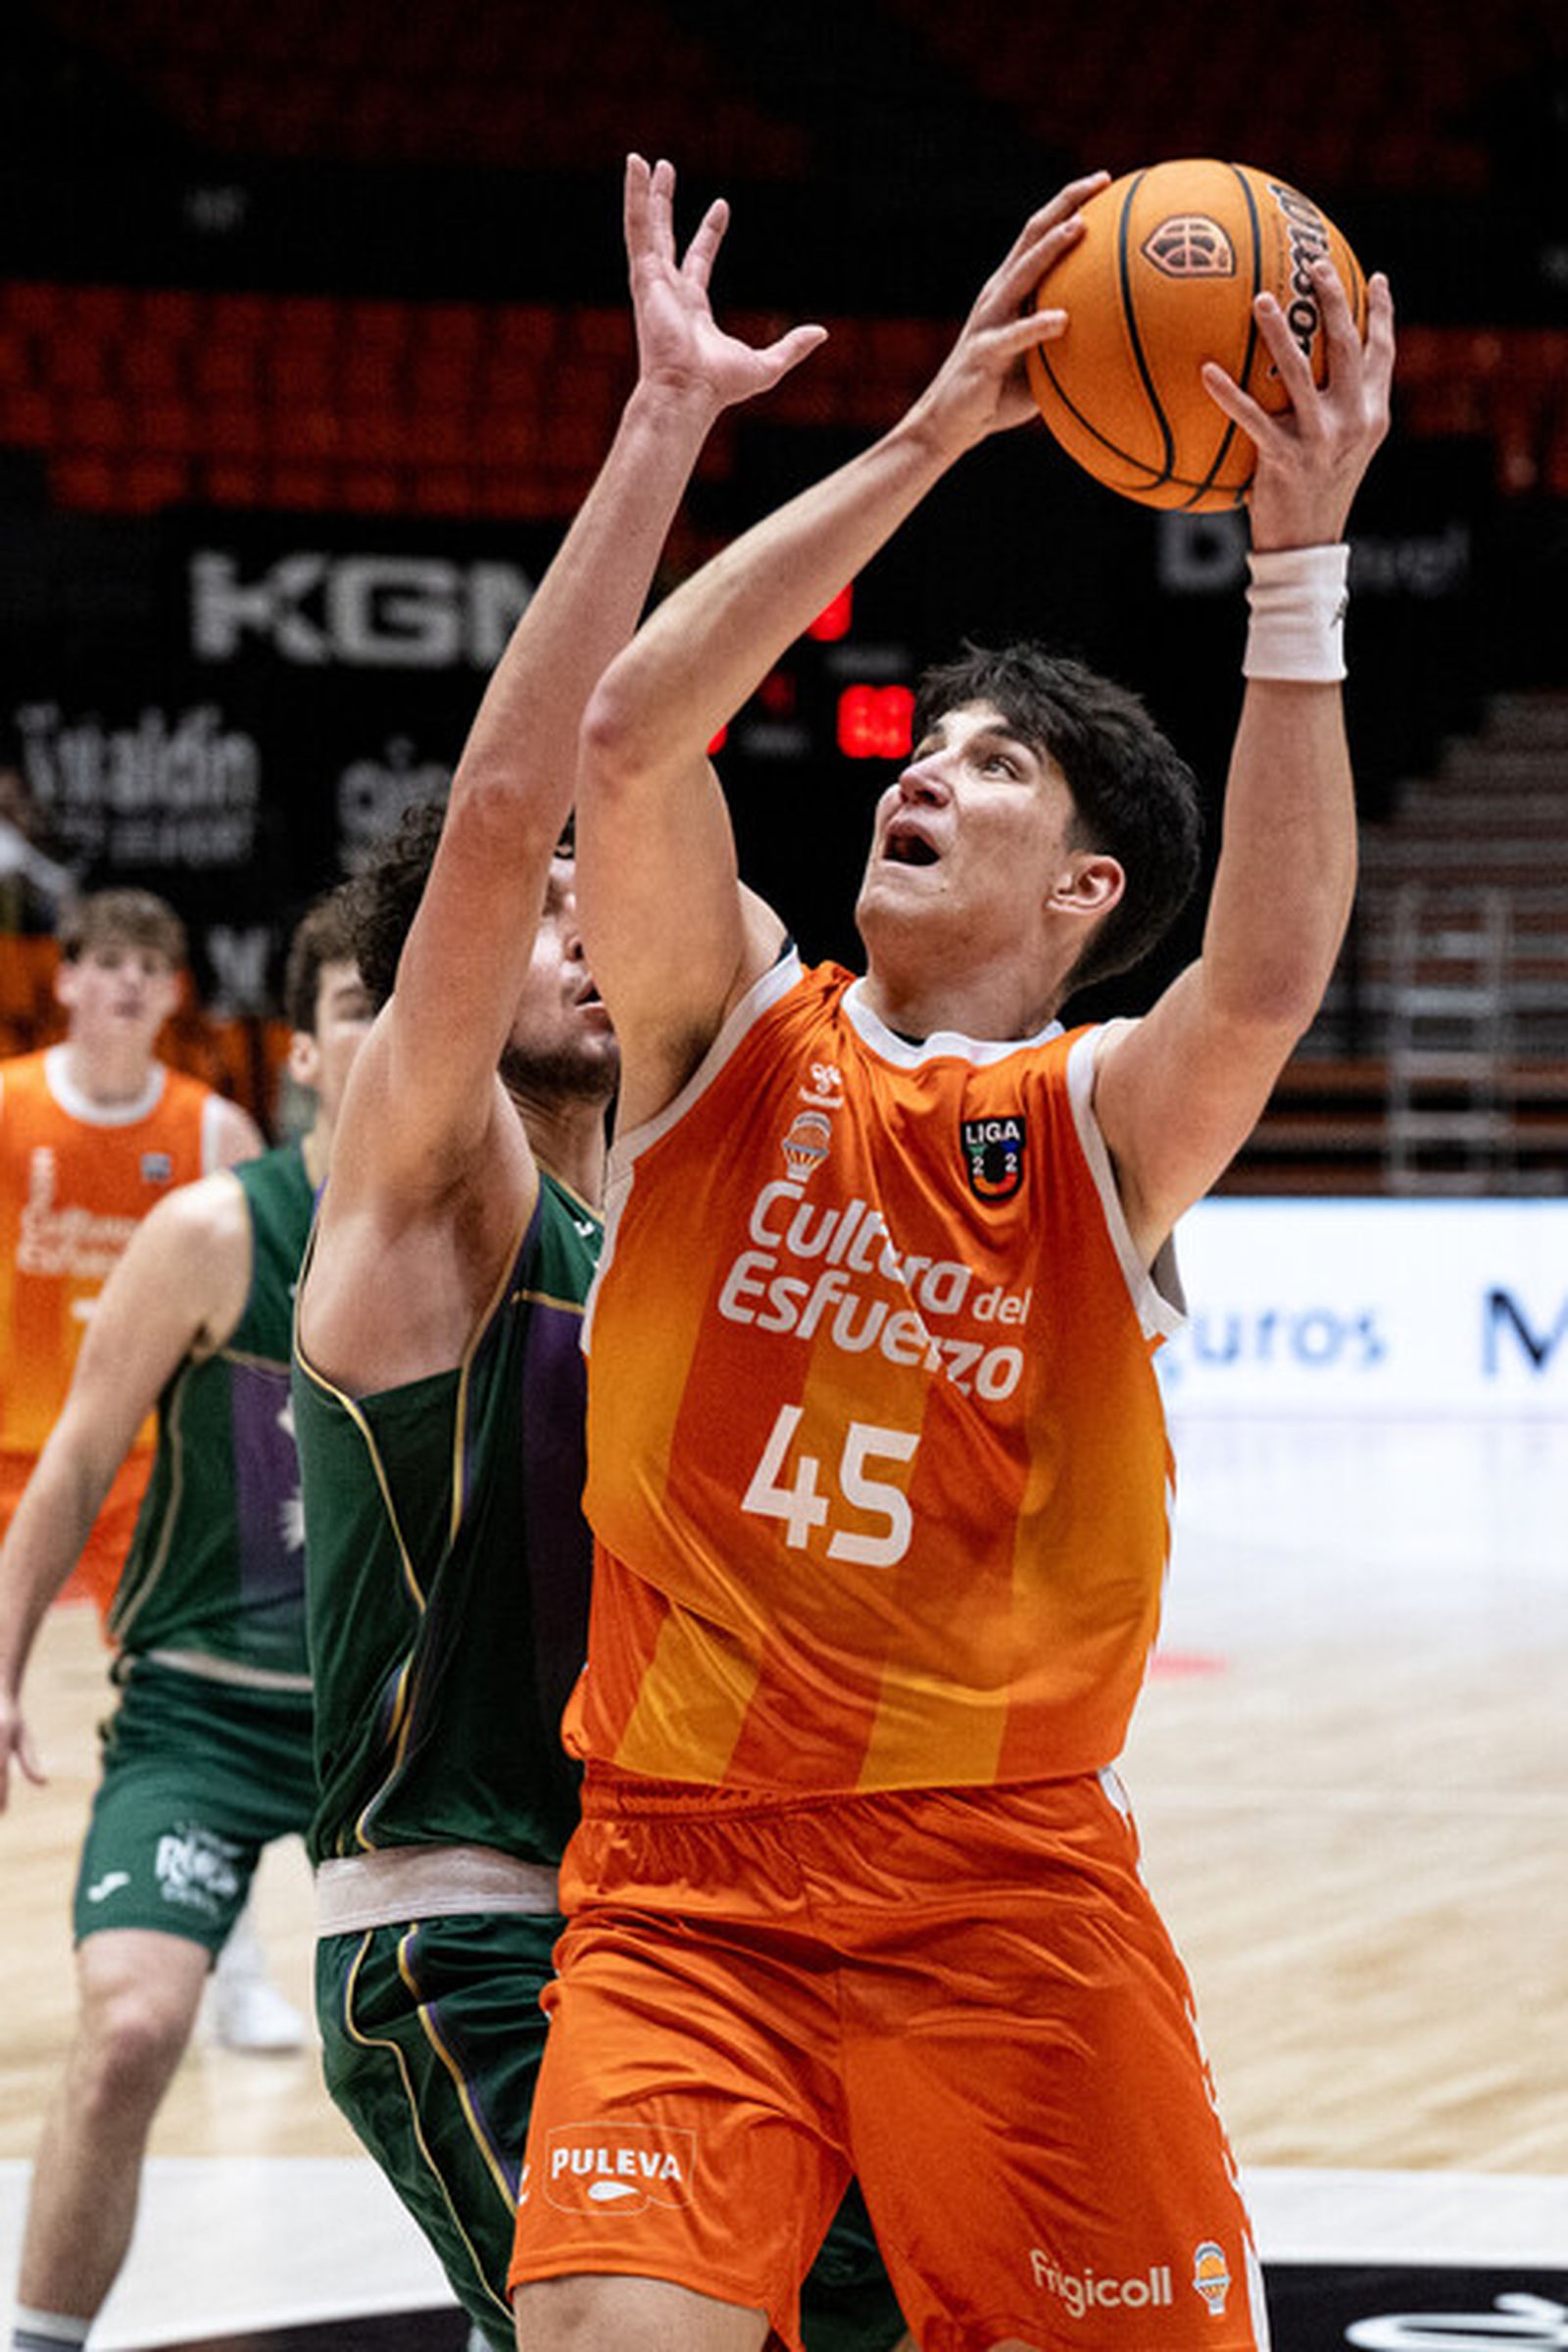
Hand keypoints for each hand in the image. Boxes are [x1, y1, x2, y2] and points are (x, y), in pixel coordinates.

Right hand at [0, 1687, 44, 1811]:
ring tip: (1, 1806)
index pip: (1, 1770)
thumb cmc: (10, 1718)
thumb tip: (44, 1783)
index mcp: (3, 1735)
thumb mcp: (22, 1737)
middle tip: (1, 1813)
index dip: (1, 1793)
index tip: (3, 1811)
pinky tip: (0, 1788)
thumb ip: (29, 1762)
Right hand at [625, 154, 826, 416]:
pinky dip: (634, 197)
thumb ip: (792, 346)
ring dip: (643, 193)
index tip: (721, 206)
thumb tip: (822, 333)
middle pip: (666, 238)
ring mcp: (653, 282)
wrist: (687, 392)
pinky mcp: (644, 275)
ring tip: (638, 160)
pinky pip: (638, 227)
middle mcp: (668, 292)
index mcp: (692, 308)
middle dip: (665, 206)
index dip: (709, 234)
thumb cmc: (718, 387)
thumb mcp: (766, 365)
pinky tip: (634, 167)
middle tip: (664, 172)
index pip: (699, 261)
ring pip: (646, 227)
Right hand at [906, 170, 1109, 453]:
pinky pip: (1013, 336)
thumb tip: (1123, 339)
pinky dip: (1037, 326)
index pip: (1041, 234)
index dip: (1070, 203)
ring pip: (1021, 274)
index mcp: (1012, 288)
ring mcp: (989, 320)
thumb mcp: (1040, 360)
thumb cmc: (1000, 392)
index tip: (1106, 182)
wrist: (950, 423)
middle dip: (1066, 204)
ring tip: (1079, 229)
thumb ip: (1070, 340)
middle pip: (1032, 235)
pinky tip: (1062, 319)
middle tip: (1102, 182)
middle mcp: (998, 294)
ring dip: (1050, 249)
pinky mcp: (983, 353)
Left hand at [1204, 262, 1395, 550]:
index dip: (1383, 313)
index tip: (1378, 277)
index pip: (1384, 353)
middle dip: (1334, 300)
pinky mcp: (1287, 460)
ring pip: (1303, 372)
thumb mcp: (1340, 448)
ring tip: (1261, 299)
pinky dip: (1229, 394)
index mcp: (1372, 413)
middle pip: (1348, 346)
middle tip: (1314, 264)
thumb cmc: (1316, 492)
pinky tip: (1207, 371)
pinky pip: (1252, 418)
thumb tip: (1310, 367)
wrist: (1307, 546)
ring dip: (1281, 332)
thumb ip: (1336, 408)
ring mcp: (1323, 439)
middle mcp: (1355, 420)